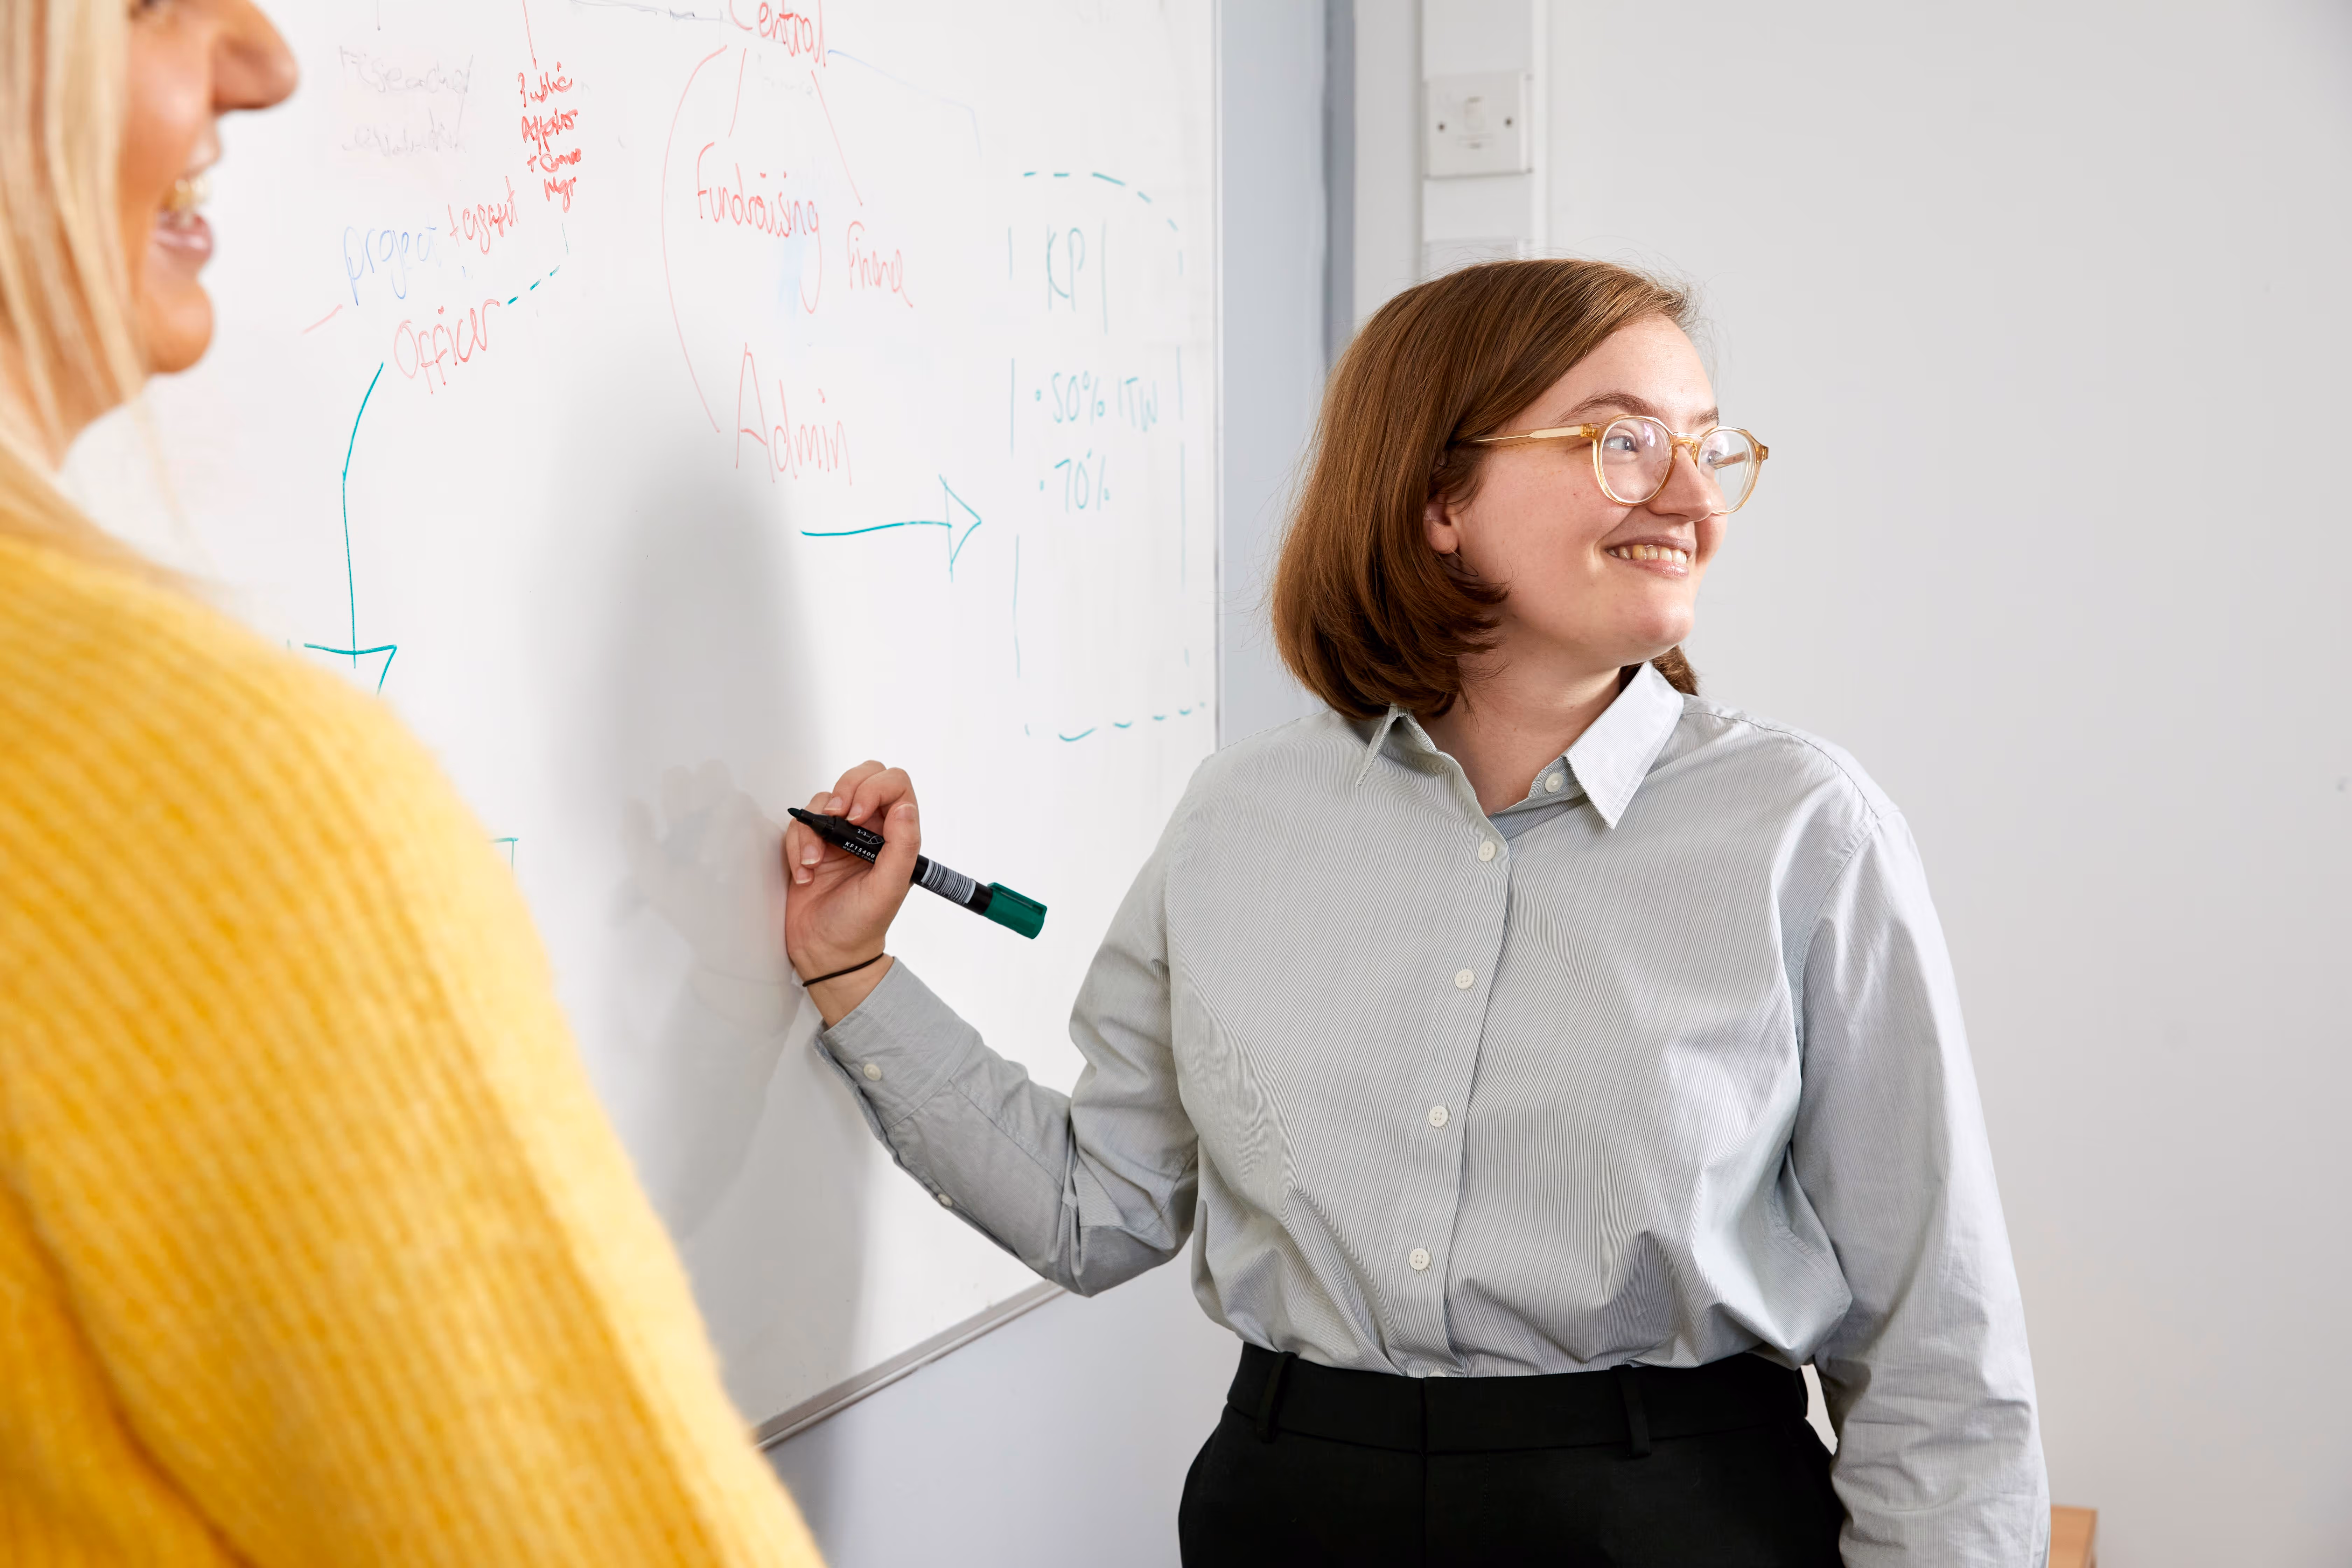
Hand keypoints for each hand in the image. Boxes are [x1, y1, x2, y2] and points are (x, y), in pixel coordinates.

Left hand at [621, 761, 789, 988]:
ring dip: (717, 828)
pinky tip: (727, 872)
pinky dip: (738, 845)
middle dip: (703, 789)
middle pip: (712, 774)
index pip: (680, 783)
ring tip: (706, 865)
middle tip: (693, 817)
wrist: (729, 946)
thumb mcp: (652, 879)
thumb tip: (633, 802)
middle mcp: (716, 820)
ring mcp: (745, 828)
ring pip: (735, 798)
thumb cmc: (692, 913)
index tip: (674, 813)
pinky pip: (757, 826)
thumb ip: (637, 840)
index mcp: (686, 823)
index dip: (677, 788)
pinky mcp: (769, 843)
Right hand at [782, 760, 920, 1021]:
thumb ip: (903, 845)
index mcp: (896, 836)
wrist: (826, 952)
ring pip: (825, 799)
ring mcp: (838, 835)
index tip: (858, 816)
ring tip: (816, 863)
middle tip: (836, 818)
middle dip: (844, 790)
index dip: (875, 788)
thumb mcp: (890, 887)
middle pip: (862, 776)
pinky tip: (805, 875)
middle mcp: (868, 830)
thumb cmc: (861, 925)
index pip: (894, 786)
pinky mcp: (811, 844)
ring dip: (815, 828)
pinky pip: (800, 824)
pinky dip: (798, 847)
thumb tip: (906, 807)